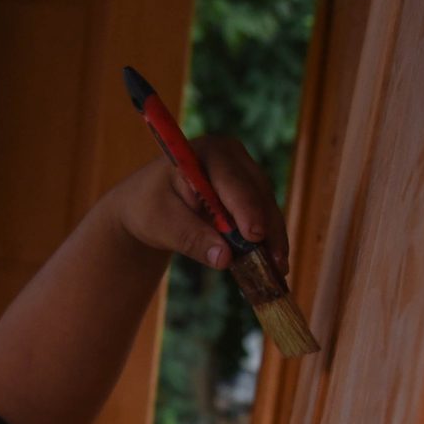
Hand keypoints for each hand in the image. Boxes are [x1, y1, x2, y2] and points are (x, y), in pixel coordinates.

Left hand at [109, 143, 289, 275]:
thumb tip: (225, 259)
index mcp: (206, 153)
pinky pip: (264, 215)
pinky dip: (268, 239)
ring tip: (278, 270)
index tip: (255, 236)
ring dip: (274, 238)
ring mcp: (243, 172)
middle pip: (257, 193)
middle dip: (267, 229)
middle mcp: (232, 156)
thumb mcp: (161, 224)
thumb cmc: (148, 208)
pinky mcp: (249, 191)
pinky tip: (274, 264)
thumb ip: (191, 238)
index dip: (246, 209)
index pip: (232, 182)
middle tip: (275, 264)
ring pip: (266, 206)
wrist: (145, 204)